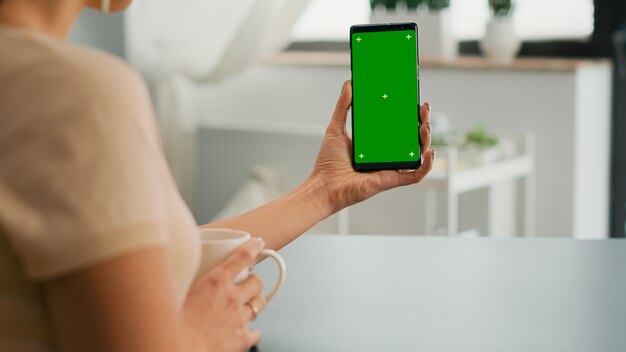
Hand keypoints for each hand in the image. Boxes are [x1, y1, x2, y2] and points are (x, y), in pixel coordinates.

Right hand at [183, 238, 266, 351]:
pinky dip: (251, 331)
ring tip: (246, 306)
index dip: (253, 248)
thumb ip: (190, 281)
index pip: (242, 257)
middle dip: (254, 281)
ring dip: (254, 303)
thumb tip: (184, 272)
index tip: (258, 244)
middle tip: (247, 284)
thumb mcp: (180, 292)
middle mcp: (232, 297)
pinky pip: (256, 332)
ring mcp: (240, 318)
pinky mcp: (242, 338)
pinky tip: (242, 331)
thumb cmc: (173, 323)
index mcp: (216, 282)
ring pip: (260, 304)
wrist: (179, 348)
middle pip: (257, 282)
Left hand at [311, 80, 434, 212]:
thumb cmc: (328, 163)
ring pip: (418, 154)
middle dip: (423, 122)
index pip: (398, 127)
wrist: (324, 185)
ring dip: (426, 140)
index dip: (410, 114)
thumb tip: (348, 84)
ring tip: (425, 126)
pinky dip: (427, 165)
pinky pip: (416, 175)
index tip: (414, 100)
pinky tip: (430, 152)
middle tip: (423, 109)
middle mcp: (386, 155)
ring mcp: (390, 167)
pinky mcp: (391, 180)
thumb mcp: (335, 128)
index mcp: (376, 143)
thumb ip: (343, 107)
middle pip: (412, 138)